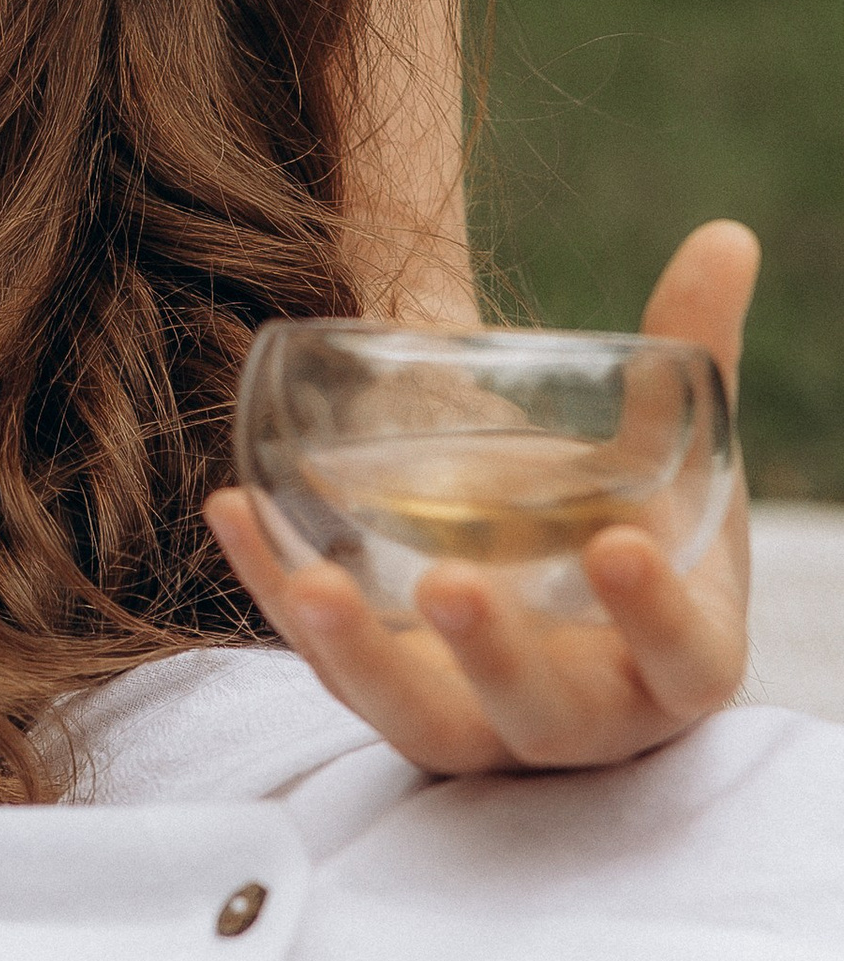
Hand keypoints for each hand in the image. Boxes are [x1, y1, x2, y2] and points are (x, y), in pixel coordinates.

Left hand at [203, 222, 757, 774]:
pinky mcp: (391, 702)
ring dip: (363, 656)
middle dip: (495, 654)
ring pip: (420, 718)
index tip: (621, 545)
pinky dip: (273, 597)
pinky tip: (233, 512)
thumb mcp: (675, 459)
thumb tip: (727, 234)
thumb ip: (694, 355)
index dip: (655, 616)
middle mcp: (582, 717)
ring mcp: (481, 726)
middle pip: (539, 712)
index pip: (680, 660)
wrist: (563, 596)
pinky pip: (328, 667)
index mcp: (676, 666)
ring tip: (314, 581)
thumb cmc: (639, 527)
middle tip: (452, 582)